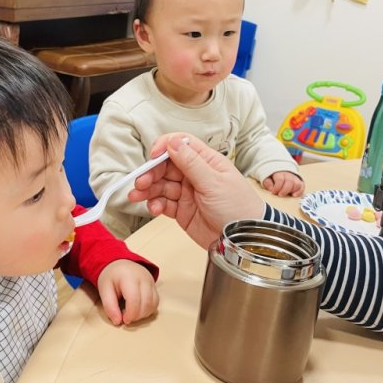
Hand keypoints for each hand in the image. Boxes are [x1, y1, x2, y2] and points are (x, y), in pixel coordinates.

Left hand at [97, 259, 158, 325]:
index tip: (124, 320)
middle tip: (127, 318)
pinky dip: (148, 310)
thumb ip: (109, 306)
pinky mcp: (154, 286)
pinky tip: (139, 310)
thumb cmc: (111, 277)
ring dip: (143, 314)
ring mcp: (151, 281)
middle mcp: (143, 278)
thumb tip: (117, 322)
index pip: (134, 299)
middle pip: (146, 303)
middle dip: (137, 316)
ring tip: (132, 314)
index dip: (130, 314)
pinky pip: (156, 302)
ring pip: (153, 304)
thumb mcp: (104, 290)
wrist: (119, 264)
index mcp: (129, 277)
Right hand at [128, 133, 264, 249]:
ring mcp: (188, 193)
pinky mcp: (182, 211)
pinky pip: (163, 203)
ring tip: (137, 196)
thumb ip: (192, 163)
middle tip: (141, 182)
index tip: (153, 156)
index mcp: (206, 161)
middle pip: (166, 166)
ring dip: (148, 190)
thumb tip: (173, 142)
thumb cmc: (239, 208)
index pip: (181, 145)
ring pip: (161, 185)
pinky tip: (154, 209)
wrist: (245, 240)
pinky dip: (155, 205)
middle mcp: (195, 175)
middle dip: (151, 173)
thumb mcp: (215, 183)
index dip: (164, 147)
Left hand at [261, 171, 304, 196]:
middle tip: (280, 195)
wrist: (280, 171)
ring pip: (297, 184)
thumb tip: (271, 188)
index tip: (273, 192)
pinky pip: (302, 186)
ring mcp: (295, 178)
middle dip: (284, 190)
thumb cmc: (272, 177)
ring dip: (292, 191)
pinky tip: (294, 195)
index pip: (280, 180)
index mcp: (279, 173)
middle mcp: (288, 175)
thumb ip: (267, 183)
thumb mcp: (267, 178)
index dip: (277, 187)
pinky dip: (299, 192)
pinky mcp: (299, 182)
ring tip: (286, 194)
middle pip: (289, 182)